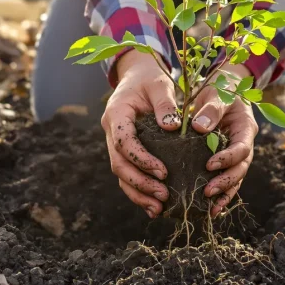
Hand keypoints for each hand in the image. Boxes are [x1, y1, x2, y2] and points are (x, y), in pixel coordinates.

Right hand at [103, 49, 180, 217]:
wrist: (137, 76)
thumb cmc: (150, 78)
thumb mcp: (159, 83)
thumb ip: (165, 103)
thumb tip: (173, 126)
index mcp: (116, 113)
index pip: (124, 141)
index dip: (141, 159)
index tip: (163, 172)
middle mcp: (111, 130)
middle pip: (119, 164)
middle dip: (139, 183)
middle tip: (163, 195)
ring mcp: (114, 142)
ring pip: (120, 174)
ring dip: (137, 193)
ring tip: (159, 208)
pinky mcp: (123, 151)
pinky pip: (127, 175)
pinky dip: (138, 191)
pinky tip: (154, 206)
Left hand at [191, 64, 257, 216]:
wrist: (222, 88)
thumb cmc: (220, 88)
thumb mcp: (217, 93)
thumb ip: (212, 109)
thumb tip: (201, 128)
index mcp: (246, 128)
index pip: (242, 148)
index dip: (228, 158)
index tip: (210, 164)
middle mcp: (244, 144)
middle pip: (241, 168)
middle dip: (226, 182)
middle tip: (207, 191)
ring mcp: (235, 154)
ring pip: (235, 178)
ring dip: (224, 194)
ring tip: (209, 209)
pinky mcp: (225, 160)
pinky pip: (226, 180)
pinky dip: (220, 195)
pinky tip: (209, 209)